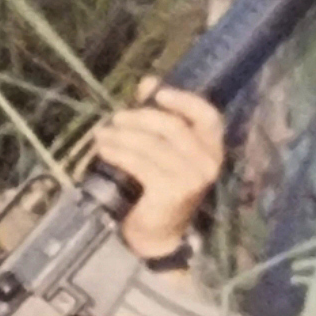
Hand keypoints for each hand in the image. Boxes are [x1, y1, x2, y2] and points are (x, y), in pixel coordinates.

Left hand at [94, 78, 223, 260]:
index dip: (183, 100)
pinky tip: (104, 150)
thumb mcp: (165, 149)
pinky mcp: (172, 192)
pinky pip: (140, 163)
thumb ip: (159, 116)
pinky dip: (118, 153)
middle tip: (116, 118)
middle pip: (173, 127)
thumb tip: (147, 82)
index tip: (156, 93)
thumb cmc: (162, 186)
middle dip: (140, 118)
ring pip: (152, 145)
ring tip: (102, 134)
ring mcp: (191, 178)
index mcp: (213, 147)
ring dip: (122, 136)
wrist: (159, 233)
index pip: (207, 115)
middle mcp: (208, 162)